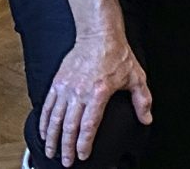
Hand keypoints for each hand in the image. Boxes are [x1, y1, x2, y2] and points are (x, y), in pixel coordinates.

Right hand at [39, 29, 150, 165]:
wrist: (98, 34)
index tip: (83, 155)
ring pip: (54, 119)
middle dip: (66, 147)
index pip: (89, 125)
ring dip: (52, 138)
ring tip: (51, 152)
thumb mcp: (135, 76)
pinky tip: (43, 133)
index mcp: (99, 92)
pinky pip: (47, 106)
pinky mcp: (57, 83)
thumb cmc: (117, 54)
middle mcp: (79, 92)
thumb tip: (146, 119)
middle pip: (69, 126)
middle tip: (66, 162)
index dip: (84, 143)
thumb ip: (142, 100)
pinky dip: (43, 122)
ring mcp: (66, 88)